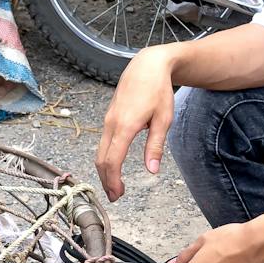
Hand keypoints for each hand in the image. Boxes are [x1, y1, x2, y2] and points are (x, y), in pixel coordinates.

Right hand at [95, 46, 178, 199]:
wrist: (146, 66)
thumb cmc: (158, 90)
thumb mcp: (164, 120)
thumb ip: (155, 146)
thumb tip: (151, 171)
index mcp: (125, 126)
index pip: (112, 160)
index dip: (113, 180)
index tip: (118, 194)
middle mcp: (111, 124)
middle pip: (101, 159)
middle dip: (106, 180)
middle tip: (115, 196)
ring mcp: (107, 120)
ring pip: (99, 151)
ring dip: (105, 170)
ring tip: (115, 184)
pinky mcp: (108, 117)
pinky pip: (102, 142)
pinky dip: (105, 158)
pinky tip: (115, 164)